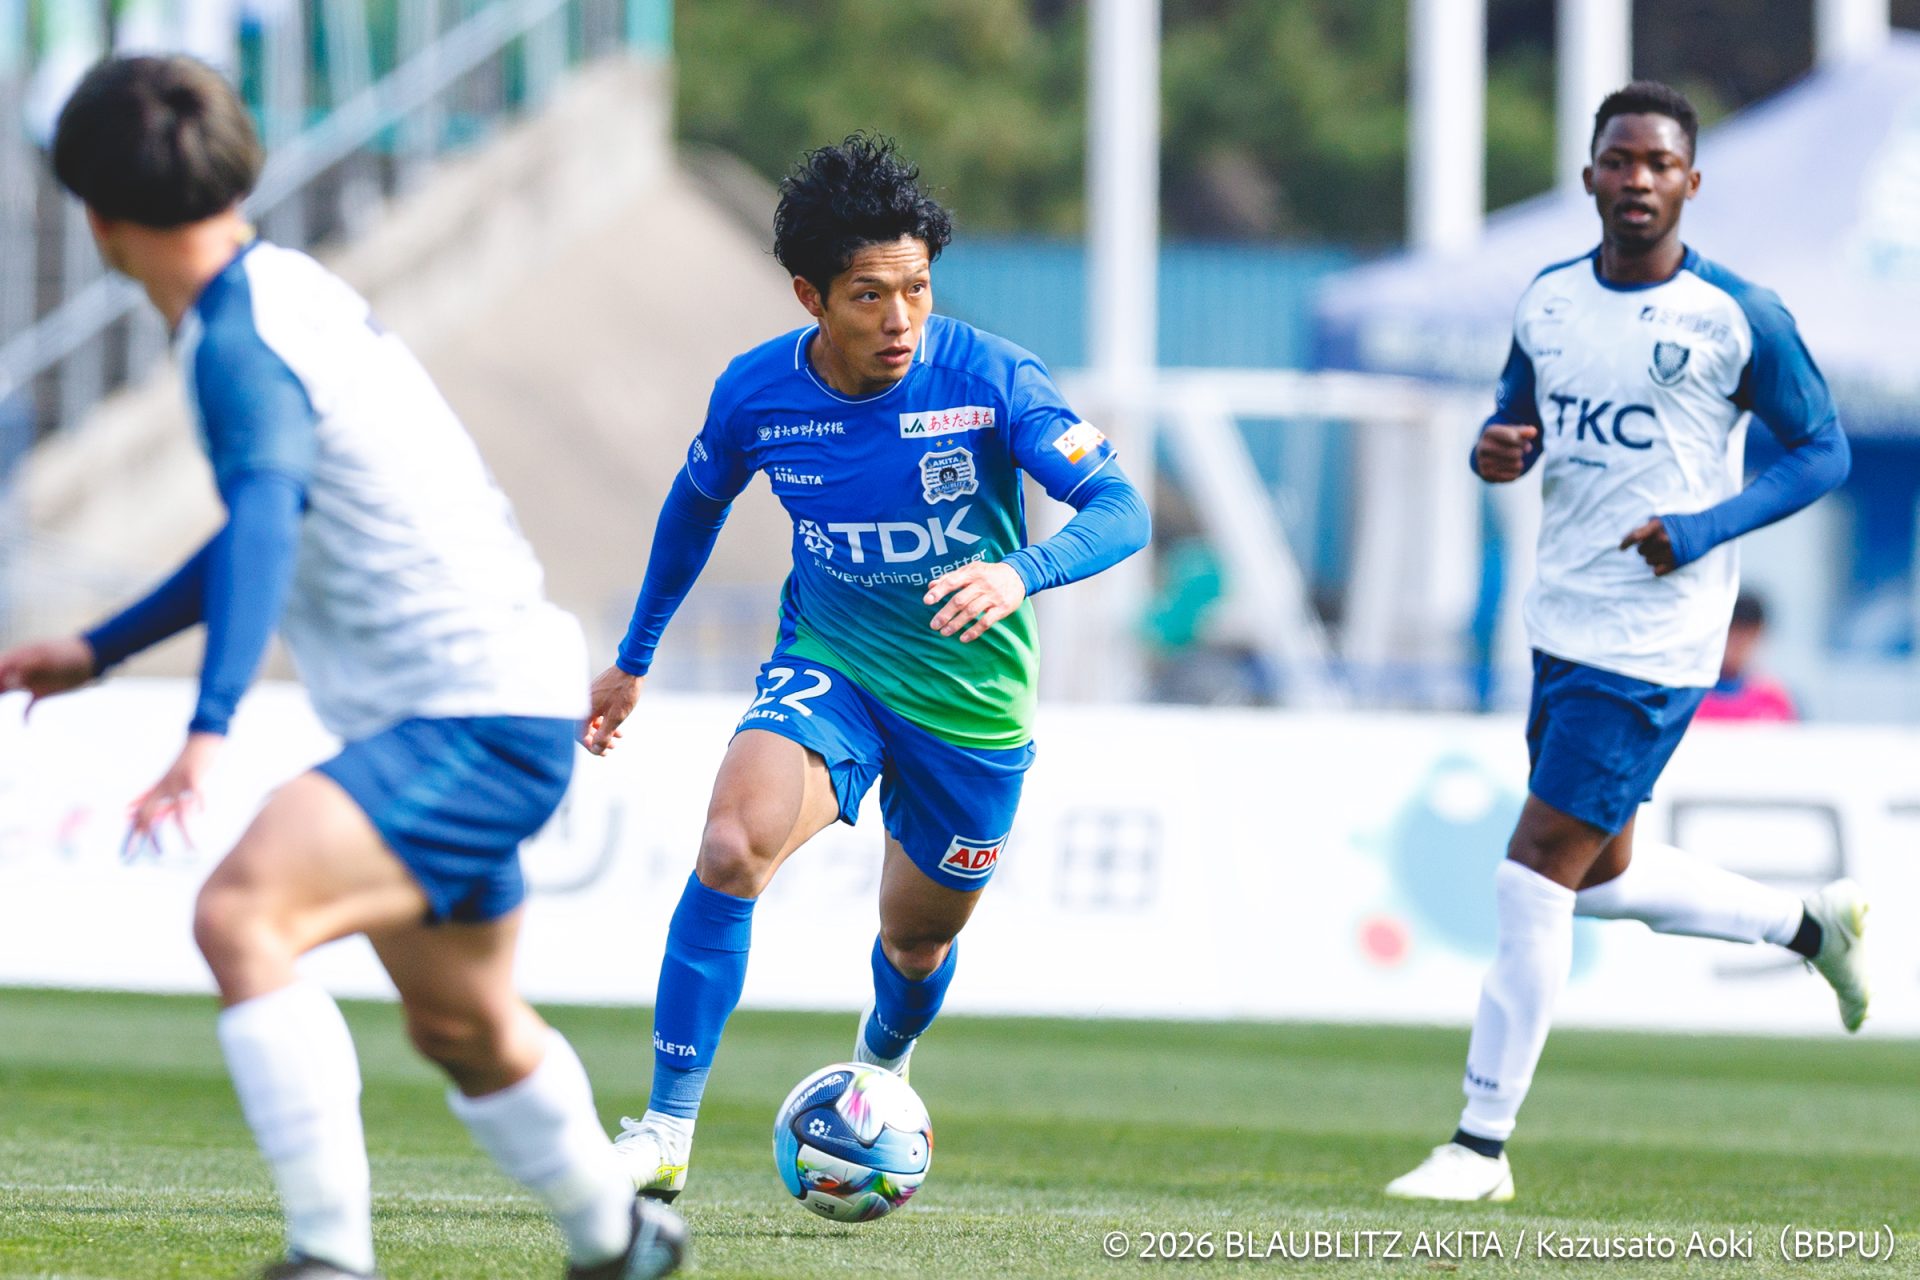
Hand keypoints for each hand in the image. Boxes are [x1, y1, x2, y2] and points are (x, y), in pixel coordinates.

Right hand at [0, 635, 97, 718]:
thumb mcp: (50, 657)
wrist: (89, 658)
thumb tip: (14, 676)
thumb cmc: (68, 654)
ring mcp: (30, 681)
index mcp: (20, 657)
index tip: (0, 689)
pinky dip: (25, 715)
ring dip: (1, 697)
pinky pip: (28, 706)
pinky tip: (26, 725)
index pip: (0, 666)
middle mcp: (21, 670)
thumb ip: (31, 665)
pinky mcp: (41, 692)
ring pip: (8, 691)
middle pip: (0, 680)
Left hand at [124, 731, 220, 859]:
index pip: (140, 814)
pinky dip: (199, 803)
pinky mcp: (193, 775)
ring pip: (177, 810)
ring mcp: (178, 781)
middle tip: (158, 854)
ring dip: (185, 832)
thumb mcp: (165, 780)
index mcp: (157, 789)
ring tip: (193, 848)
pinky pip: (194, 792)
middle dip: (152, 835)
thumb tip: (127, 811)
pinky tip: (201, 812)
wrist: (201, 739)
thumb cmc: (186, 762)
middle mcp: (163, 786)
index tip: (128, 854)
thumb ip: (148, 797)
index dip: (134, 833)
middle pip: (150, 813)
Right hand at [583, 664, 644, 755]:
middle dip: (598, 740)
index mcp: (585, 710)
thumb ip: (604, 735)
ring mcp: (590, 697)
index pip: (580, 735)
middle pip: (585, 728)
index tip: (602, 753)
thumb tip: (596, 750)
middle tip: (610, 749)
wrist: (630, 668)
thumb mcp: (616, 717)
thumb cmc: (623, 692)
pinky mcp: (597, 693)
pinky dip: (606, 720)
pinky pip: (597, 711)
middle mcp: (584, 704)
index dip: (591, 746)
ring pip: (593, 720)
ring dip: (604, 731)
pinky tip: (618, 726)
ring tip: (618, 738)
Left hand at [924, 561, 1026, 642]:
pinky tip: (963, 638)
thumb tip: (930, 586)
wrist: (1018, 575)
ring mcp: (992, 597)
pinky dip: (974, 631)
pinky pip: (986, 621)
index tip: (927, 601)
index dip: (939, 592)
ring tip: (944, 632)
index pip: (952, 582)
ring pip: (971, 612)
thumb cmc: (989, 573)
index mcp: (972, 573)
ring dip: (956, 624)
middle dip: (945, 614)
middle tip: (934, 625)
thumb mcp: (971, 570)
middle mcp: (982, 584)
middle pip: (960, 600)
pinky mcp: (1002, 608)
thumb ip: (951, 577)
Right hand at [1476, 424, 1538, 482]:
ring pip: (1515, 465)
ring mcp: (1483, 462)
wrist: (1486, 454)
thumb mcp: (1513, 432)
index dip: (1521, 440)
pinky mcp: (1486, 475)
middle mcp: (1482, 447)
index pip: (1513, 437)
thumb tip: (1533, 432)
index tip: (1518, 440)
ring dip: (1519, 463)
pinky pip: (1512, 476)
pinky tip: (1510, 468)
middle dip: (1521, 452)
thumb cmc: (1504, 440)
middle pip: (1516, 453)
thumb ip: (1524, 431)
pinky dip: (1515, 472)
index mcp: (1489, 432)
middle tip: (1518, 451)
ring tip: (1514, 460)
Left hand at [1620, 517, 1677, 575]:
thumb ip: (1647, 528)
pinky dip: (1659, 567)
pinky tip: (1667, 560)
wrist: (1706, 528)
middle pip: (1640, 551)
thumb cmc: (1682, 523)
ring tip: (1664, 551)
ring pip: (1648, 562)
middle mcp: (1663, 540)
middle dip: (1646, 549)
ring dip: (1653, 558)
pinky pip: (1657, 571)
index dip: (1626, 543)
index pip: (1635, 537)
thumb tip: (1630, 538)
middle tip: (1656, 545)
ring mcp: (1670, 552)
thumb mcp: (1663, 520)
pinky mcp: (1676, 563)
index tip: (1621, 548)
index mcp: (1658, 527)